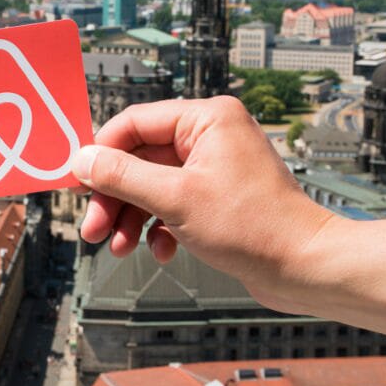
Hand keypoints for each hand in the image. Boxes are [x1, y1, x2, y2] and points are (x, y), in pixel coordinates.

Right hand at [70, 97, 334, 310]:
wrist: (306, 268)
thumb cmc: (254, 227)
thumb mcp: (175, 199)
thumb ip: (123, 176)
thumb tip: (82, 159)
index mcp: (206, 118)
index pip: (135, 122)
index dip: (102, 153)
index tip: (78, 184)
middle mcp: (211, 135)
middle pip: (140, 158)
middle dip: (114, 196)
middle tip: (92, 229)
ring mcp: (214, 166)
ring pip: (153, 185)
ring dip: (131, 217)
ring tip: (117, 248)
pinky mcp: (217, 196)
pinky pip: (173, 203)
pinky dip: (159, 227)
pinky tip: (159, 251)